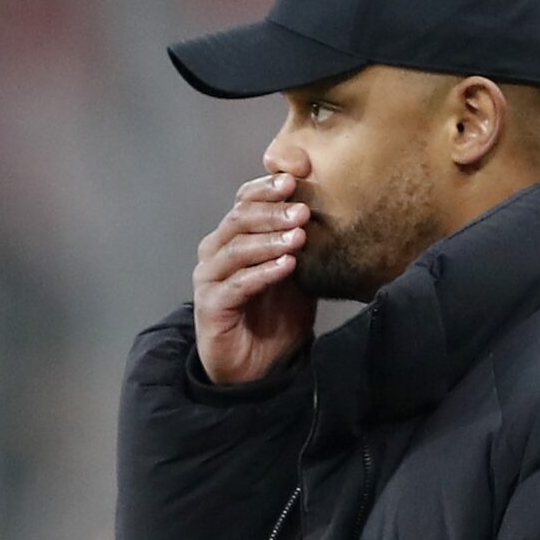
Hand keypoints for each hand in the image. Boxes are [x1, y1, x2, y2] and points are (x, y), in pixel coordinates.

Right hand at [194, 173, 316, 384]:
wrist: (258, 368)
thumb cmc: (274, 317)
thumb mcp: (296, 272)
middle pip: (239, 217)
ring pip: (236, 247)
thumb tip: (330, 205)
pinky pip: (236, 284)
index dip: (269, 183)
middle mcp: (216, 250)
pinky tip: (286, 266)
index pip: (246, 198)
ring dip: (269, 240)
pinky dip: (262, 273)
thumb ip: (302, 242)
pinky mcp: (210, 305)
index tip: (300, 172)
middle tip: (303, 209)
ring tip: (298, 237)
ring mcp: (209, 278)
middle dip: (273, 210)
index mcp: (234, 236)